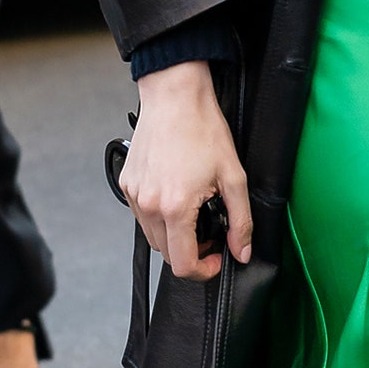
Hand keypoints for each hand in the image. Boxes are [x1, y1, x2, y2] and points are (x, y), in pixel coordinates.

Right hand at [121, 60, 251, 281]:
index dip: (203, 269)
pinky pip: (141, 215)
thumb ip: (241, 221)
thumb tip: (241, 251)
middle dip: (190, 250)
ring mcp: (134, 194)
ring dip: (173, 234)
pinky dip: (158, 216)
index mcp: (175, 207)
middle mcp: (148, 205)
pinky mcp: (127, 184)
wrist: (175, 98)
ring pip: (152, 236)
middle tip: (210, 231)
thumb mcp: (234, 177)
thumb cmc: (203, 129)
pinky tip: (175, 196)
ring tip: (193, 211)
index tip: (216, 257)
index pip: (182, 264)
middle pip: (166, 253)